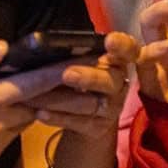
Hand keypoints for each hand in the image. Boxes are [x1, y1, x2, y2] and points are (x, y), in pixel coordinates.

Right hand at [0, 40, 67, 167]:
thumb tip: (4, 48)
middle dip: (53, 89)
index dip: (58, 73)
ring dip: (32, 103)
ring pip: (27, 119)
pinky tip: (6, 105)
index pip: (32, 85)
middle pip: (37, 104)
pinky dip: (15, 118)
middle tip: (72, 72)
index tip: (81, 62)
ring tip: (40, 84)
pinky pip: (13, 133)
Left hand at [26, 31, 139, 159]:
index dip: (122, 46)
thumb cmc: (80, 73)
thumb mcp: (82, 60)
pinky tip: (40, 113)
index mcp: (118, 59)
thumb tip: (48, 42)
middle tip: (67, 75)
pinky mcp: (100, 126)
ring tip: (39, 96)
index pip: (128, 49)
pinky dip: (58, 118)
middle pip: (110, 80)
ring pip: (91, 104)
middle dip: (89, 78)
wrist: (84, 111)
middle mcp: (120, 83)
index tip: (110, 41)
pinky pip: (79, 123)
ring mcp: (112, 107)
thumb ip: (77, 51)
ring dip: (63, 100)